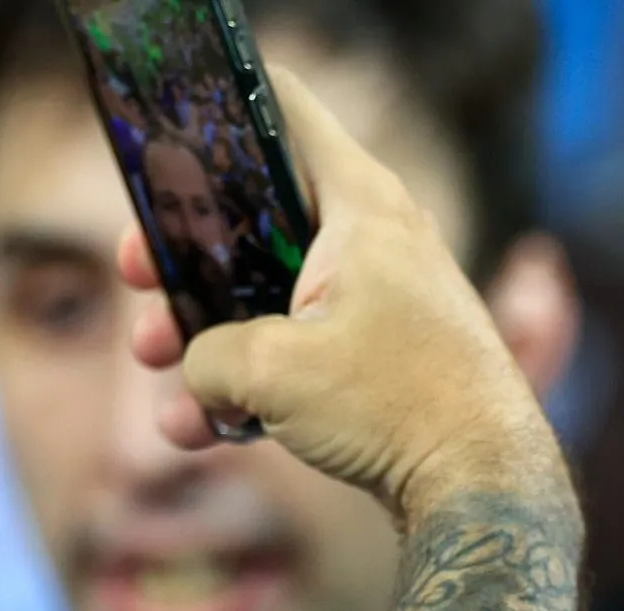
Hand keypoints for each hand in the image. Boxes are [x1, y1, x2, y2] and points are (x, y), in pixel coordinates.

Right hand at [120, 67, 562, 517]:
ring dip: (205, 334)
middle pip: (255, 214)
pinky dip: (251, 385)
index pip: (281, 109)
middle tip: (140, 282)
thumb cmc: (397, 405)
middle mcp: (374, 238)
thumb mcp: (273, 371)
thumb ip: (208, 351)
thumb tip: (197, 366)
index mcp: (358, 203)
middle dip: (186, 255)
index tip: (163, 152)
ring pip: (268, 294)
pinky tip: (199, 431)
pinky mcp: (379, 359)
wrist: (483, 488)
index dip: (213, 116)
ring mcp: (379, 300)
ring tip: (159, 370)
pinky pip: (298, 354)